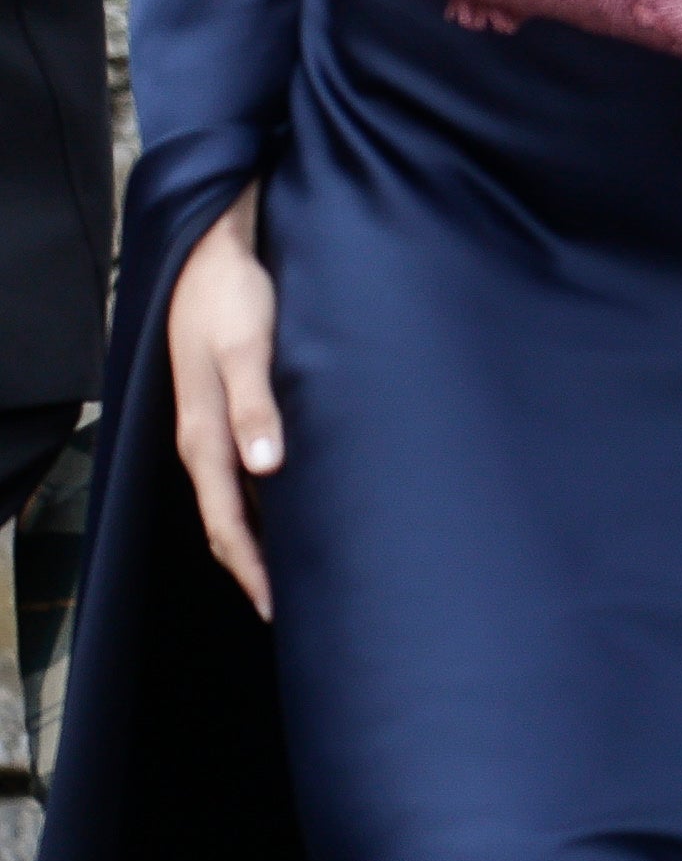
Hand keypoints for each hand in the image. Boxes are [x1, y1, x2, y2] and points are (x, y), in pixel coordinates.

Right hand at [170, 188, 282, 619]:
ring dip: (262, 537)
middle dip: (253, 566)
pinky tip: (298, 508)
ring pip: (237, 499)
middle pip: (228, 521)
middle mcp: (207, 437)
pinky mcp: (233, 406)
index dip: (250, 567)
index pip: (226, 521)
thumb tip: (266, 467)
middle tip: (291, 609)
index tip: (276, 608)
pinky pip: (247, 471)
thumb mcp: (245, 347)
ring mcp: (217, 424)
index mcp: (204, 434)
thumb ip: (256, 404)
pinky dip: (268, 501)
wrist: (212, 251)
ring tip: (298, 572)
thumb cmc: (232, 296)